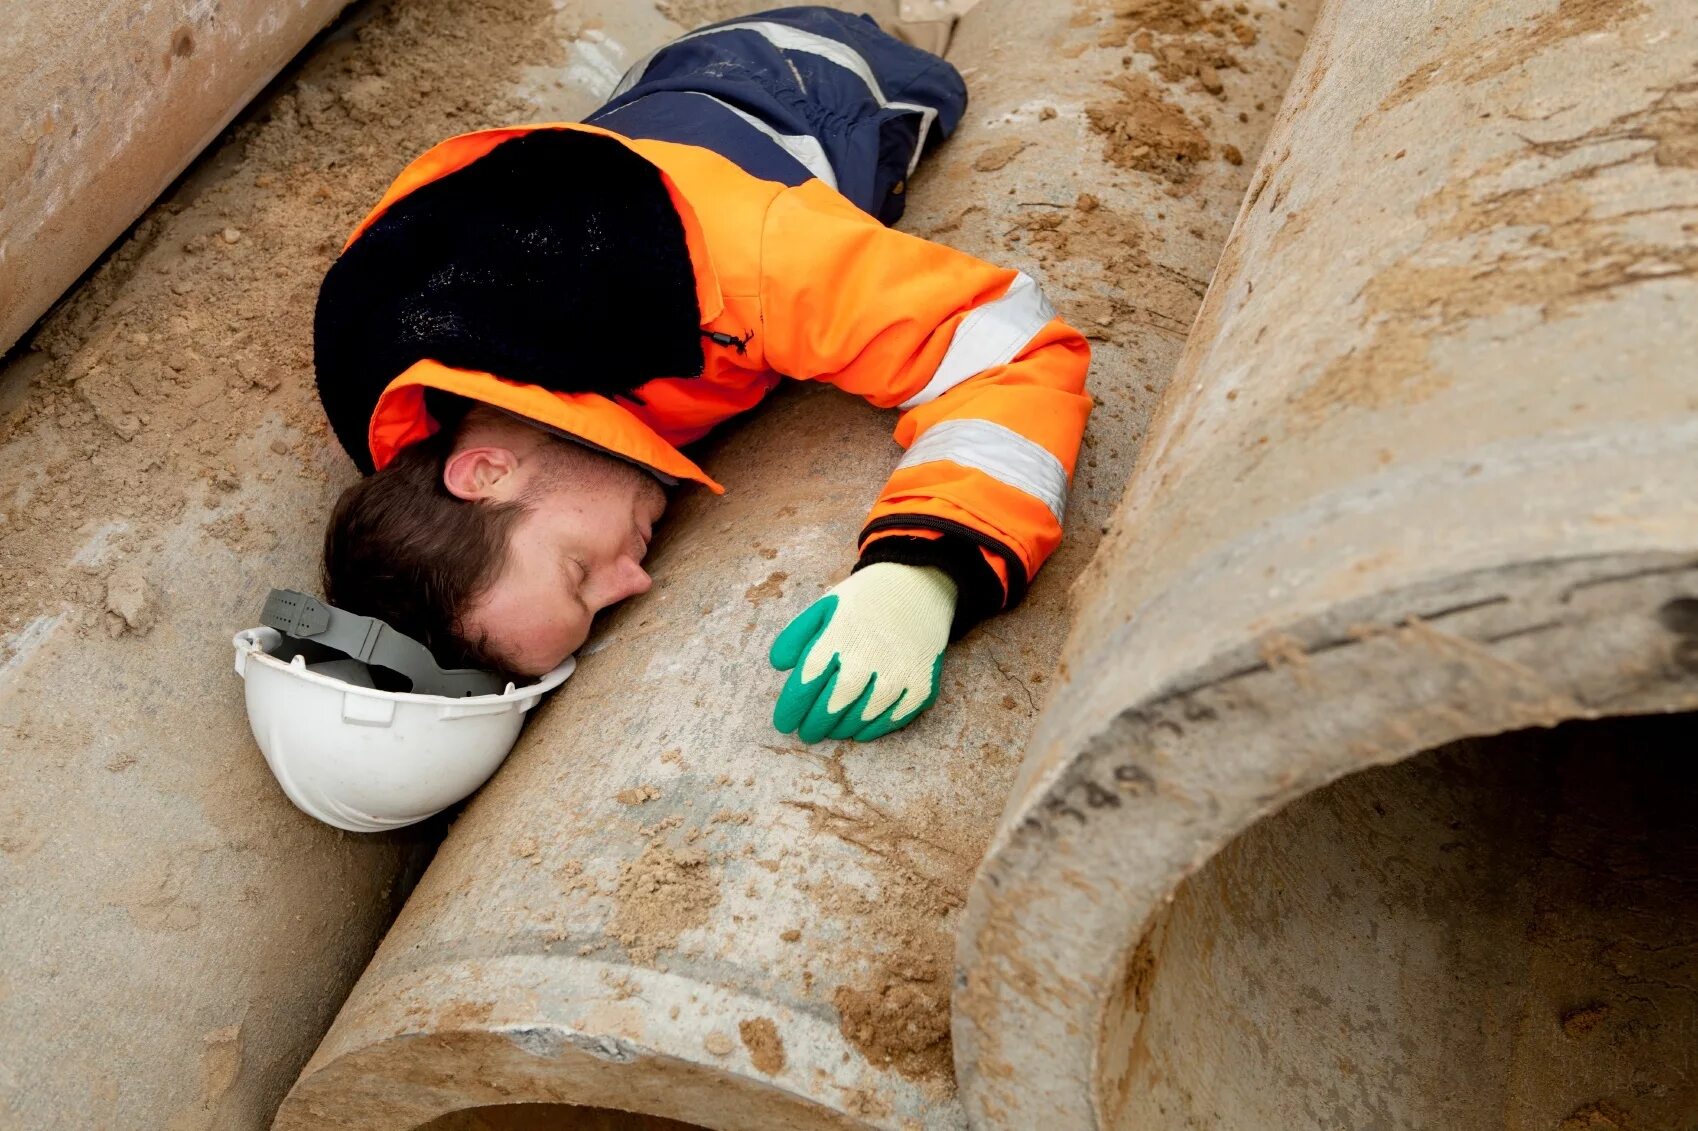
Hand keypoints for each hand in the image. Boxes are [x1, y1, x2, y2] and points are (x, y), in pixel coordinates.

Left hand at [769, 563, 955, 742]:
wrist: (918, 586)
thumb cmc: (863, 600)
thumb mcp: (823, 607)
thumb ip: (796, 635)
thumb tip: (779, 665)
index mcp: (838, 637)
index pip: (806, 683)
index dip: (792, 708)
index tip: (784, 723)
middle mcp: (867, 658)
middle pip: (832, 705)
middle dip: (814, 724)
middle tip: (806, 733)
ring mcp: (897, 673)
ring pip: (862, 716)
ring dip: (842, 728)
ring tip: (831, 731)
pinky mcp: (921, 684)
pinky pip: (895, 718)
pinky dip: (875, 729)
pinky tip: (861, 731)